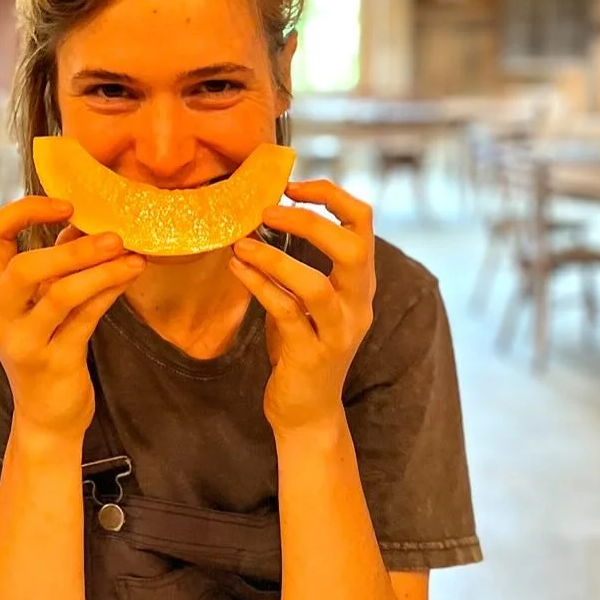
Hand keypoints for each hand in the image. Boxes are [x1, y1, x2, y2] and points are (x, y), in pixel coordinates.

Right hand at [0, 197, 146, 440]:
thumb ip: (60, 264)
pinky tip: (131, 273)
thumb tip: (86, 224)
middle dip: (70, 248)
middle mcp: (0, 315)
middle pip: (21, 267)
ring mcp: (24, 342)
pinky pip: (85, 319)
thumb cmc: (50, 350)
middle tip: (113, 235)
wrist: (47, 418)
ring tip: (130, 253)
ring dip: (100, 269)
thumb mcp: (47, 304)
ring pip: (59, 294)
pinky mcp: (53, 363)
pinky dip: (109, 291)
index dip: (26, 210)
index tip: (67, 206)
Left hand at [229, 179, 375, 436]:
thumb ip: (300, 264)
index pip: (363, 221)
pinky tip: (237, 269)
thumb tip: (264, 217)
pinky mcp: (311, 355)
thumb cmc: (302, 348)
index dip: (330, 195)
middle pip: (352, 247)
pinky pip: (286, 312)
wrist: (307, 413)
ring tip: (242, 243)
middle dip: (309, 221)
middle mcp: (358, 304)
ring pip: (316, 285)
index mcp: (360, 283)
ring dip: (275, 259)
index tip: (292, 186)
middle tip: (267, 212)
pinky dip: (259, 286)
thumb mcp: (309, 300)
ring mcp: (338, 332)